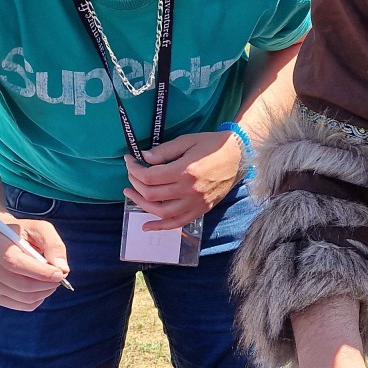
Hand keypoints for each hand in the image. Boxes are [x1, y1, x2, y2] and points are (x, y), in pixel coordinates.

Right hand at [0, 215, 69, 310]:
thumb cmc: (22, 234)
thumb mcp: (39, 229)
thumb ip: (53, 245)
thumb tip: (62, 270)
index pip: (14, 262)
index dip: (39, 271)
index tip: (59, 274)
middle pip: (20, 284)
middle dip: (46, 284)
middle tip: (59, 277)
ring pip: (23, 297)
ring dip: (44, 292)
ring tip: (51, 280)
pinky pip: (22, 305)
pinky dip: (37, 299)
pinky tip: (40, 287)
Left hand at [123, 131, 243, 230]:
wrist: (238, 155)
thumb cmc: (212, 145)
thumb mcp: (186, 141)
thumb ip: (164, 151)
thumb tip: (143, 158)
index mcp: (185, 171)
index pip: (149, 177)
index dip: (134, 170)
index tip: (129, 161)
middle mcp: (189, 191)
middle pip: (152, 194)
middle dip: (135, 184)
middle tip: (131, 175)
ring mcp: (195, 203)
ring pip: (161, 211)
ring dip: (142, 204)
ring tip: (131, 195)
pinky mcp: (201, 210)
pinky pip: (177, 222)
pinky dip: (160, 226)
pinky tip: (146, 226)